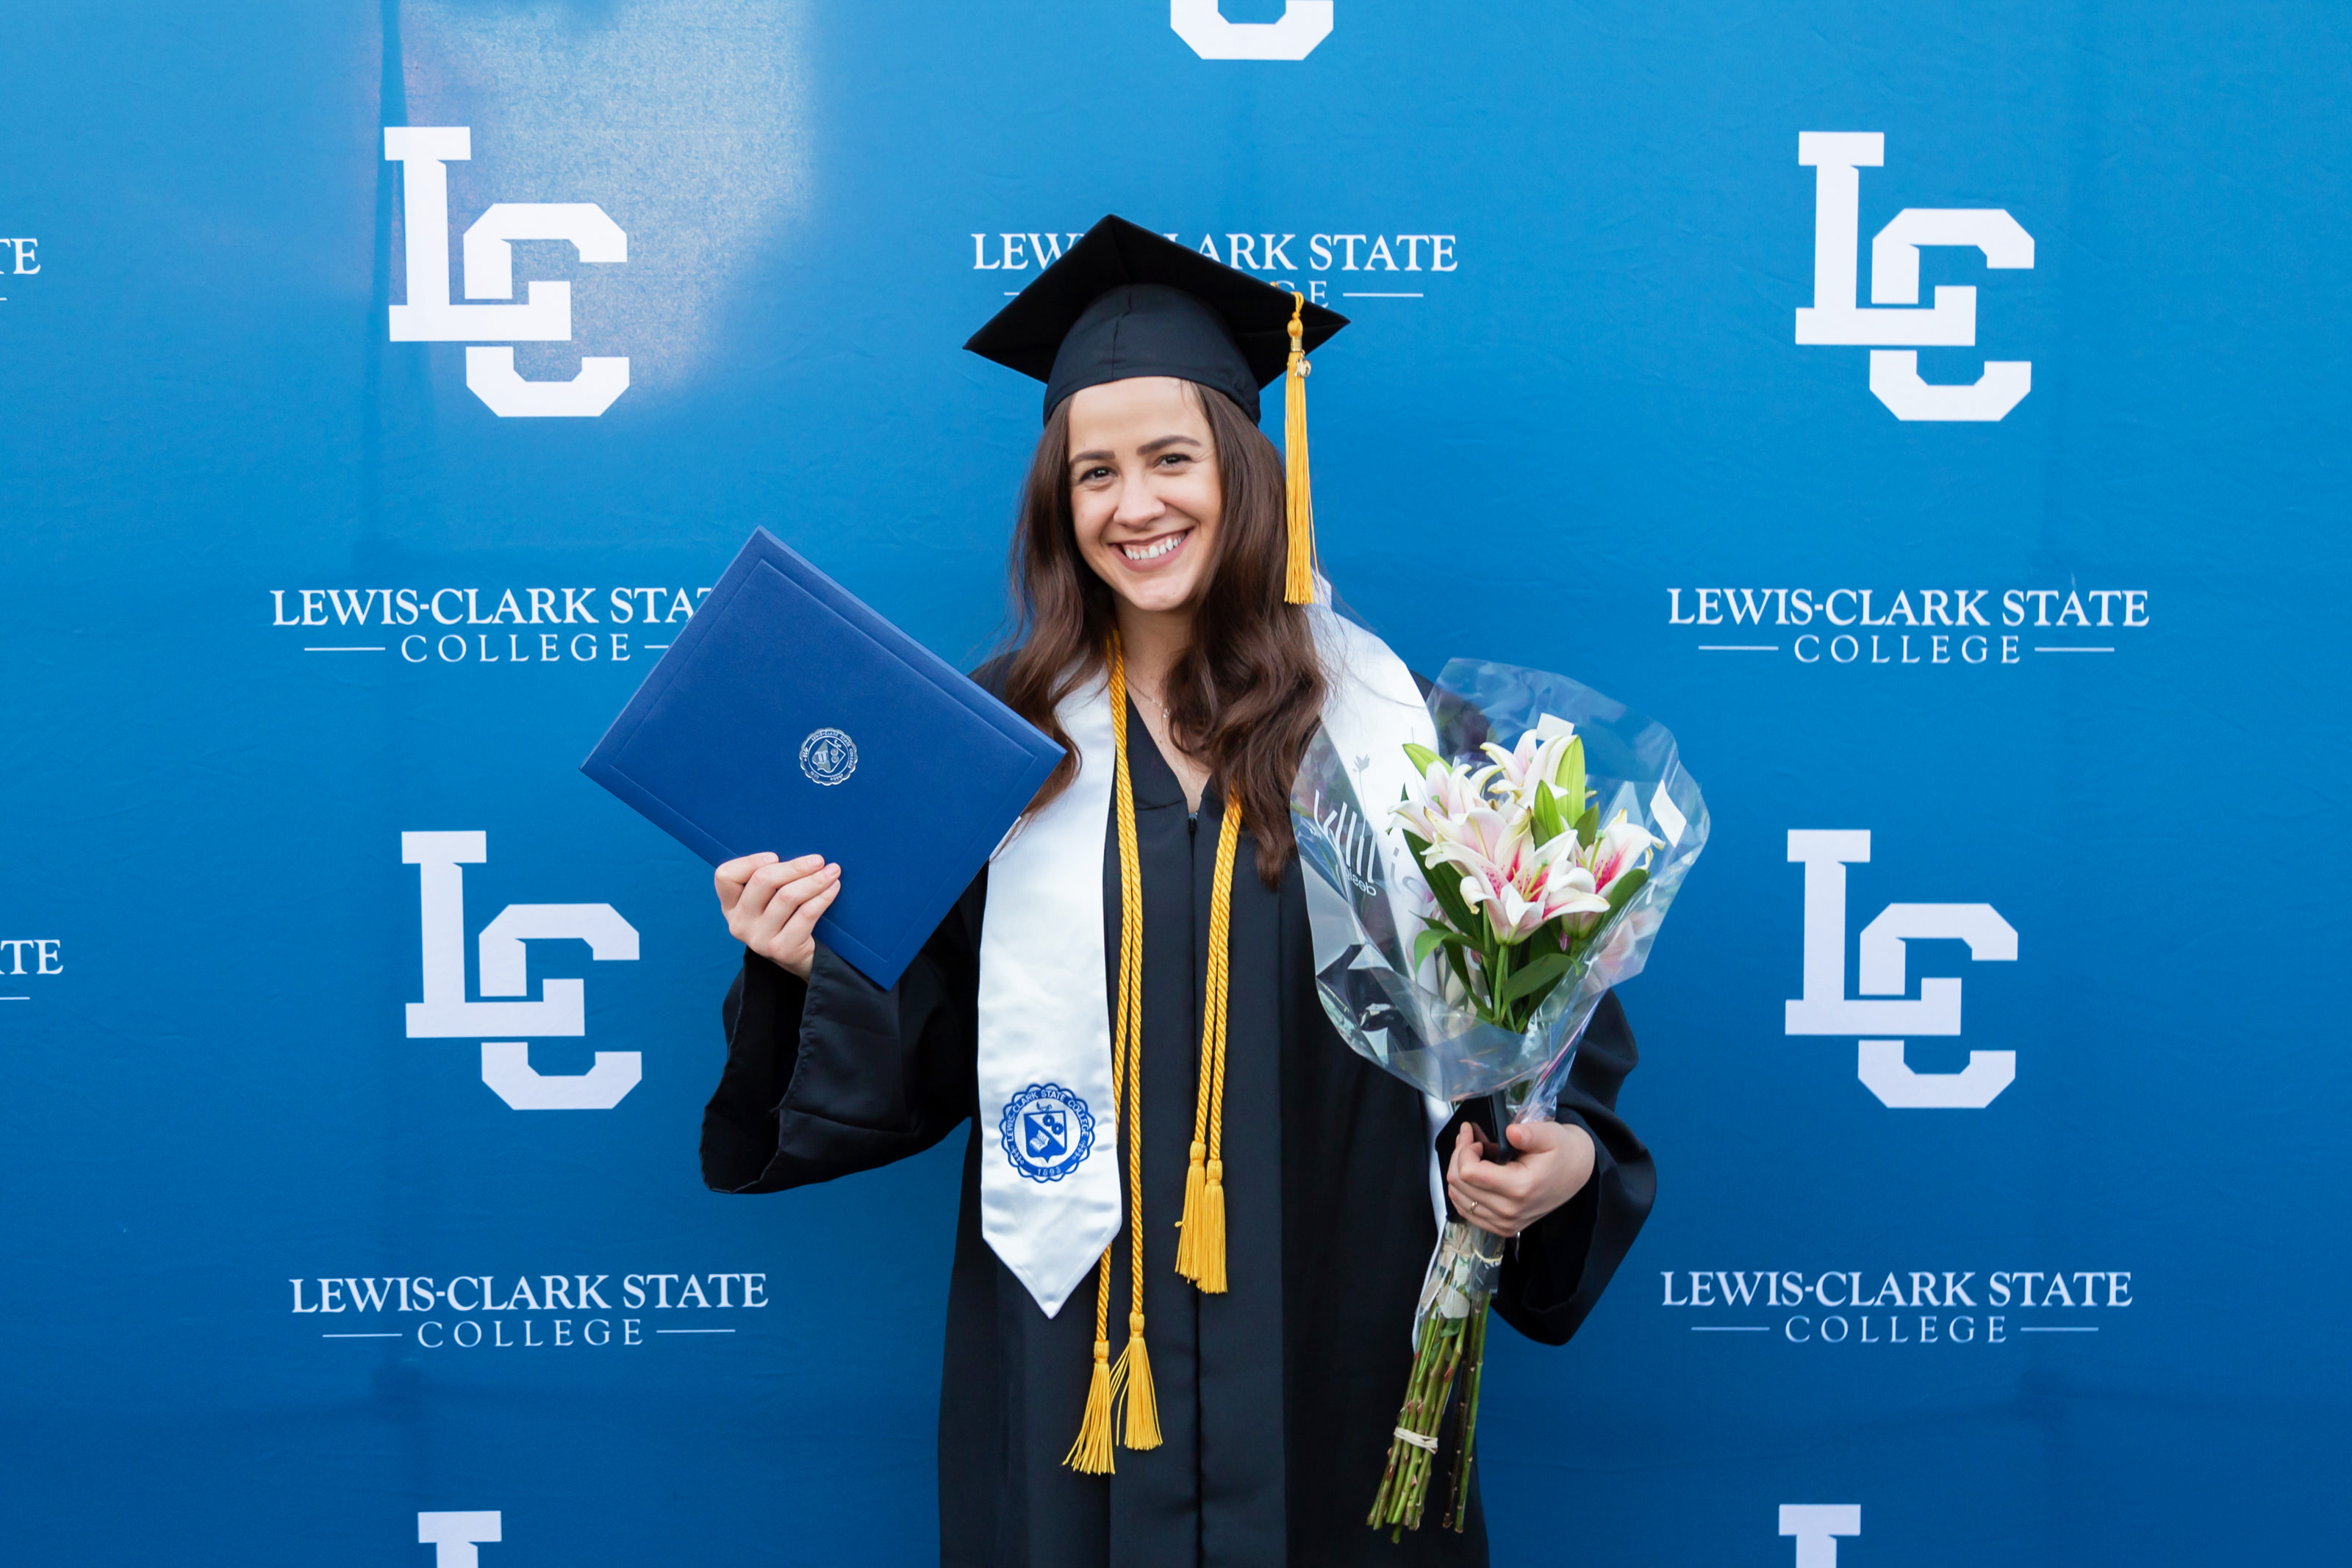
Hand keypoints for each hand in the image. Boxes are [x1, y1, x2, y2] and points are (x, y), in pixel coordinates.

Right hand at [715, 852, 839, 979]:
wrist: (795, 958)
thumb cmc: (782, 918)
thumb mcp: (765, 900)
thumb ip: (769, 880)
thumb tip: (801, 857)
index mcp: (730, 906)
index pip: (726, 876)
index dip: (750, 862)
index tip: (776, 856)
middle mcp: (739, 923)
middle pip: (762, 881)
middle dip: (794, 867)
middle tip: (818, 860)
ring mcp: (758, 939)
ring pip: (787, 896)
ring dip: (814, 880)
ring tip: (832, 871)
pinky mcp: (781, 949)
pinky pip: (806, 914)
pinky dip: (822, 897)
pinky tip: (833, 887)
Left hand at [1446, 1119, 1594, 1237]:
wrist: (1575, 1174)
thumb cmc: (1561, 1151)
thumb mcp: (1551, 1134)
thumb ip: (1530, 1133)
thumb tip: (1511, 1132)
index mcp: (1519, 1188)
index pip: (1468, 1172)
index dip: (1464, 1149)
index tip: (1474, 1134)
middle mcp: (1509, 1211)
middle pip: (1459, 1185)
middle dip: (1458, 1156)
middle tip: (1471, 1139)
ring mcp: (1505, 1224)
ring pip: (1458, 1198)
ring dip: (1458, 1172)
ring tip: (1474, 1154)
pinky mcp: (1503, 1228)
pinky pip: (1467, 1212)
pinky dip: (1463, 1191)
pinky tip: (1474, 1174)